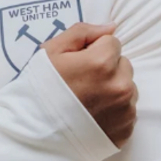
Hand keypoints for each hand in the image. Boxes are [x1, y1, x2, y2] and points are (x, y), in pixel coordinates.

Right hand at [42, 22, 137, 146]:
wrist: (33, 133)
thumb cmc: (39, 89)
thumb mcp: (51, 52)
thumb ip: (82, 32)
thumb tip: (111, 27)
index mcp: (102, 63)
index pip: (111, 42)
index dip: (92, 50)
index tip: (78, 64)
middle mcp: (120, 86)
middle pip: (123, 65)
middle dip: (106, 69)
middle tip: (82, 82)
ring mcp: (125, 110)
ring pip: (127, 88)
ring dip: (112, 89)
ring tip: (87, 100)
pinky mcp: (126, 130)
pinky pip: (127, 111)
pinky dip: (114, 111)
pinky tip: (93, 115)